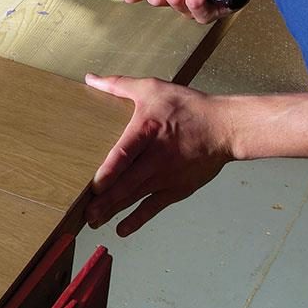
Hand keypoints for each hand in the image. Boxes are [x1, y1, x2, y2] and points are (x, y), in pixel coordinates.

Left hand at [84, 74, 235, 236]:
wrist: (224, 127)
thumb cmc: (187, 107)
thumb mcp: (151, 88)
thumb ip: (119, 84)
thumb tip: (91, 78)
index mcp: (146, 131)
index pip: (125, 154)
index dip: (110, 172)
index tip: (94, 185)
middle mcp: (155, 158)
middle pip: (127, 183)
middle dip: (105, 201)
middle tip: (84, 214)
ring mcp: (166, 177)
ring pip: (136, 197)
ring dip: (114, 211)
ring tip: (94, 222)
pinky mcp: (176, 189)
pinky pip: (153, 207)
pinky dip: (137, 220)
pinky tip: (121, 229)